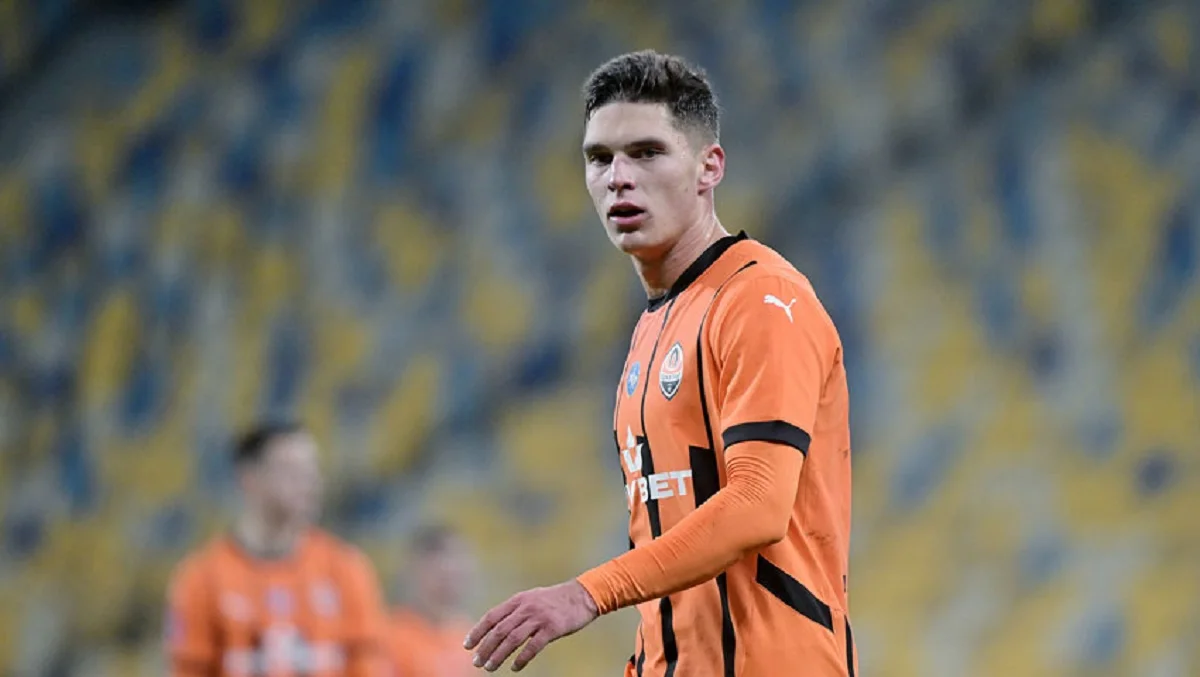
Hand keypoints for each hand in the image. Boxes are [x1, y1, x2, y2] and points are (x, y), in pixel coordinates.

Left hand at [463, 579, 598, 671]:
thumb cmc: (556, 600)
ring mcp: (539, 618)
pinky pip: (533, 647)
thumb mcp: (532, 598)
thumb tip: (496, 625)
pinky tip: (515, 668)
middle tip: (476, 662)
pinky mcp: (552, 628)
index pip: (492, 616)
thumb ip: (516, 609)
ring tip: (490, 668)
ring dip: (498, 656)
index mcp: (519, 600)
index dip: (478, 631)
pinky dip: (522, 658)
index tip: (467, 645)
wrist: (582, 595)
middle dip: (485, 648)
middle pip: (499, 630)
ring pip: (512, 640)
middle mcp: (526, 608)